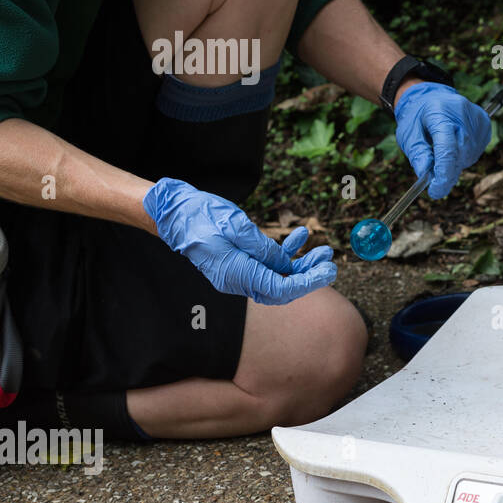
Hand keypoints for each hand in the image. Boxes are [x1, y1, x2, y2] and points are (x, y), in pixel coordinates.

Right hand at [144, 178, 335, 304]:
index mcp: (236, 273)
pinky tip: (300, 236)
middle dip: (308, 275)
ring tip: (320, 247)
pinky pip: (266, 265)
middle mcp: (237, 279)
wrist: (174, 213)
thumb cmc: (201, 216)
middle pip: (282, 287)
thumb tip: (285, 264)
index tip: (328, 271)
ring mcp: (237, 273)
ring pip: (277, 276)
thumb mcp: (236, 226)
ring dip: (301, 263)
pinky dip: (285, 253)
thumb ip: (262, 248)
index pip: (280, 289)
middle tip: (329, 259)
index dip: (307, 282)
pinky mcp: (238, 264)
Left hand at [394, 82, 490, 198]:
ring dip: (454, 164)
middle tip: (433, 177)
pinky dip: (462, 157)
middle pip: (459, 155)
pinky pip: (474, 153)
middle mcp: (463, 115)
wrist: (433, 96)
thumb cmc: (418, 117)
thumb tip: (426, 175)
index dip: (442, 174)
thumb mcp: (408, 135)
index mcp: (440, 113)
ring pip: (467, 157)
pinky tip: (454, 146)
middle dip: (446, 172)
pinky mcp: (486, 125)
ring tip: (441, 150)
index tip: (435, 191)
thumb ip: (417, 154)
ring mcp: (478, 120)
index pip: (447, 149)